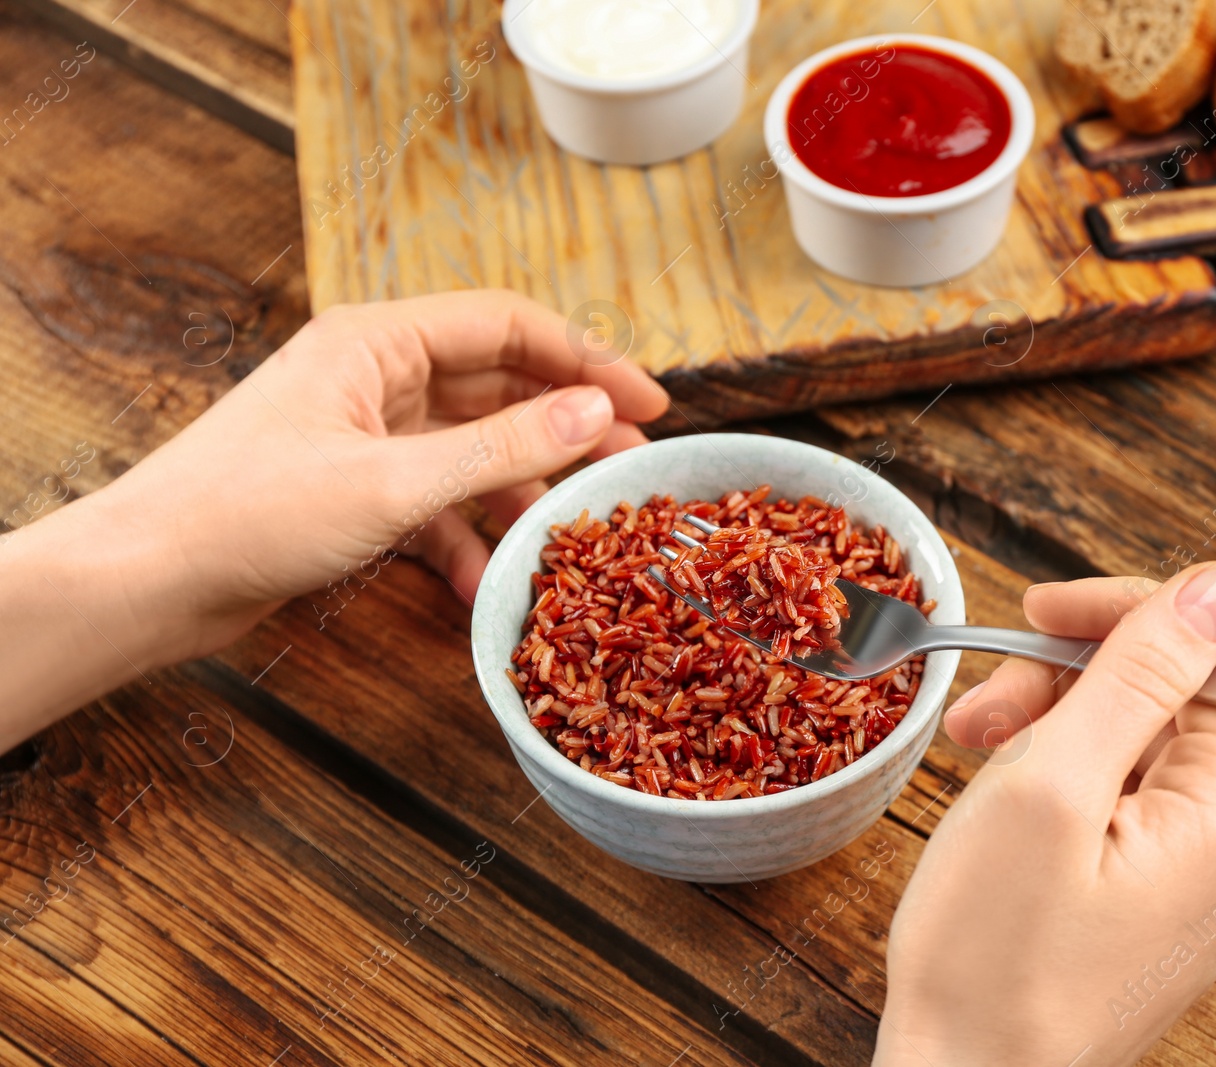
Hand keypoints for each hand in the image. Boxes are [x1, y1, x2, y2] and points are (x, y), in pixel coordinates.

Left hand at [1, 290, 667, 745]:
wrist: (148, 581)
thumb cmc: (250, 514)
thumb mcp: (393, 483)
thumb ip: (501, 448)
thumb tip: (595, 415)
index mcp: (378, 341)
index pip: (508, 326)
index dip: (587, 359)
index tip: (649, 402)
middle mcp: (376, 376)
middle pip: (498, 384)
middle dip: (567, 426)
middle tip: (631, 464)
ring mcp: (367, 435)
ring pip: (473, 448)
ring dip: (521, 489)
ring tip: (574, 529)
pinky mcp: (356, 491)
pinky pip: (435, 502)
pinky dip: (466, 538)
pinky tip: (490, 581)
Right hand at [876, 563, 1215, 1066]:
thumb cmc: (990, 958)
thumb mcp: (1051, 788)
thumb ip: (1138, 675)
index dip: (1130, 614)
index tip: (1037, 613)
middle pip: (1177, 698)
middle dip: (1072, 681)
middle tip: (982, 711)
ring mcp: (1202, 882)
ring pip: (1140, 745)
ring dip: (1054, 728)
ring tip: (974, 756)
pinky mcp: (1161, 903)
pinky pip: (1124, 802)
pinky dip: (1060, 781)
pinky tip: (1002, 800)